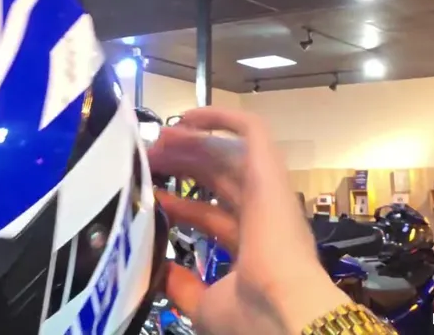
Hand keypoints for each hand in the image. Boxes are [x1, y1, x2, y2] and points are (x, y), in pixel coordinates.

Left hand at [147, 107, 352, 334]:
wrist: (282, 310)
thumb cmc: (250, 315)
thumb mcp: (205, 306)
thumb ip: (183, 286)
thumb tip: (161, 270)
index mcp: (253, 249)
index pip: (212, 215)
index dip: (181, 204)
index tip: (152, 195)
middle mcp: (263, 218)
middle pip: (219, 179)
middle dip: (184, 166)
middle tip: (151, 158)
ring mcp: (268, 193)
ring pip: (229, 153)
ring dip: (193, 143)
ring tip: (158, 138)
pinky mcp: (270, 171)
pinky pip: (251, 131)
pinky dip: (222, 118)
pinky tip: (187, 119)